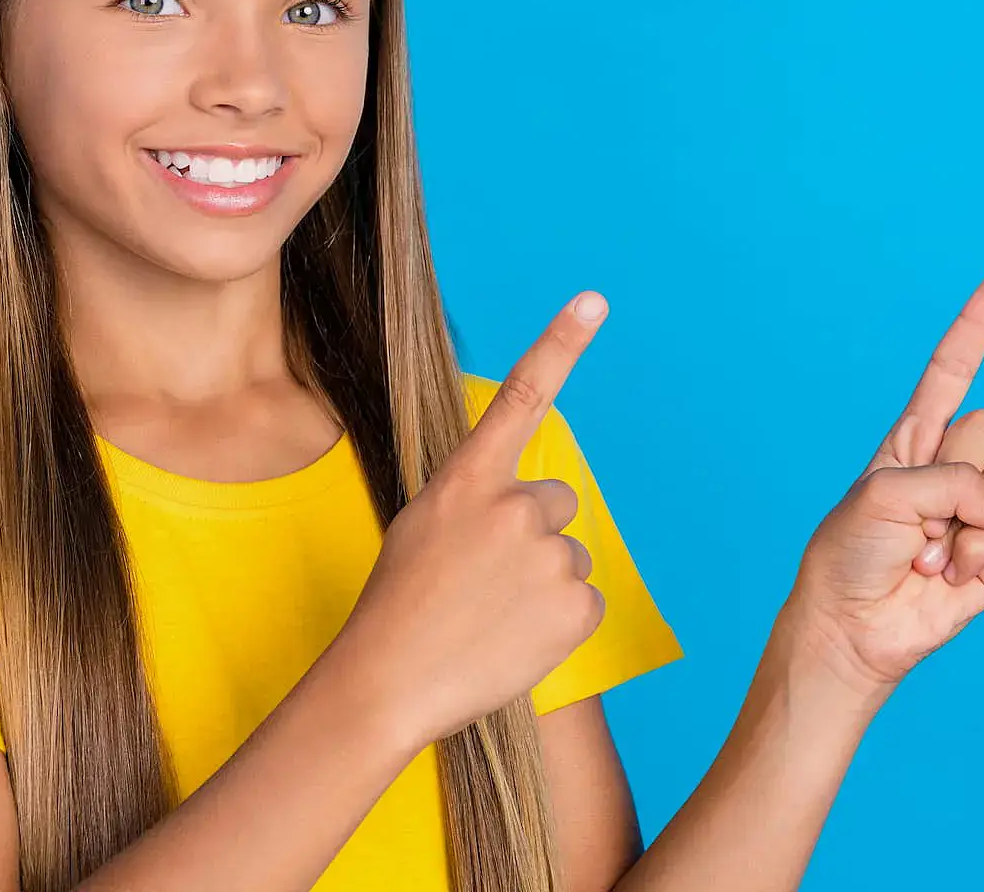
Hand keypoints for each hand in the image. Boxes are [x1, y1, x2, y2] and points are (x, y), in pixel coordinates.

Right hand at [337, 291, 610, 747]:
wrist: (389, 683)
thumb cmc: (399, 607)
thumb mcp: (423, 527)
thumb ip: (477, 500)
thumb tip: (530, 508)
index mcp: (468, 479)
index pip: (522, 396)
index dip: (561, 344)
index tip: (594, 301)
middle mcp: (515, 506)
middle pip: (559, 503)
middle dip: (535, 535)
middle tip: (487, 581)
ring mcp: (549, 555)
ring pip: (569, 557)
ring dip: (542, 584)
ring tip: (490, 618)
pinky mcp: (576, 606)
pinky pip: (584, 603)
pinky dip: (558, 625)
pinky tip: (513, 641)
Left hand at [790, 270, 983, 694]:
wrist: (852, 625)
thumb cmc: (850, 553)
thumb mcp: (885, 493)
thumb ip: (953, 482)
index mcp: (913, 440)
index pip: (952, 371)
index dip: (978, 326)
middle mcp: (950, 468)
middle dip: (959, 470)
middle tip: (920, 514)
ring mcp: (977, 512)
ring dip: (966, 525)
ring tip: (925, 553)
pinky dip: (980, 556)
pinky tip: (946, 578)